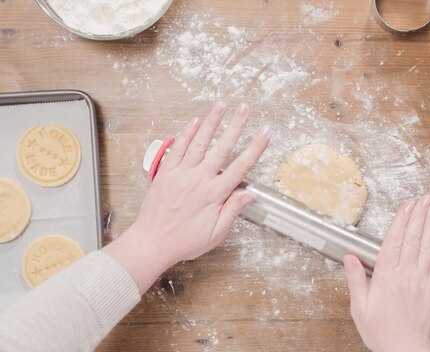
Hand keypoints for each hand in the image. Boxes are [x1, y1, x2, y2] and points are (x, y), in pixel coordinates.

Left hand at [104, 102, 269, 293]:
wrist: (152, 242)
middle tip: (245, 108)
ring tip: (221, 104)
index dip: (255, 148)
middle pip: (222, 148)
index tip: (265, 132)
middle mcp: (200, 179)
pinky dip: (186, 133)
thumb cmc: (185, 241)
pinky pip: (178, 148)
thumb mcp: (216, 234)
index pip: (241, 166)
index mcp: (215, 194)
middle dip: (236, 126)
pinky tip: (195, 121)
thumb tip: (249, 195)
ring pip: (200, 142)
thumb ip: (232, 211)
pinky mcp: (166, 173)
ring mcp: (182, 173)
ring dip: (211, 122)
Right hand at [343, 194, 429, 351]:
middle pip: (413, 238)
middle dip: (419, 215)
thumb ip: (356, 280)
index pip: (394, 241)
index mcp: (386, 276)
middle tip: (424, 198)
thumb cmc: (382, 332)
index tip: (406, 206)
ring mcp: (422, 279)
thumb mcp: (360, 307)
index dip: (401, 221)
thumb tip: (349, 258)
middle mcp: (405, 274)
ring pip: (427, 245)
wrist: (405, 350)